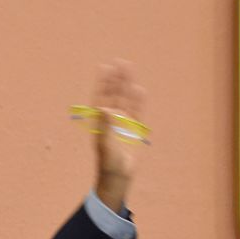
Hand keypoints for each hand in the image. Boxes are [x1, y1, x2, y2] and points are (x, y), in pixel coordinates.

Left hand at [91, 60, 145, 213]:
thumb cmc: (107, 163)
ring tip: (129, 69)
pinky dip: (138, 101)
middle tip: (119, 62)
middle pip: (114, 94)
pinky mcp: (134, 129)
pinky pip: (137, 111)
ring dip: (127, 85)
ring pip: (126, 99)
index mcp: (100, 121)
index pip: (101, 97)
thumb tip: (104, 107)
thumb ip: (105, 125)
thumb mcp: (105, 144)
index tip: (104, 67)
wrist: (118, 176)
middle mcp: (111, 119)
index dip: (102, 83)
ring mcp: (123, 123)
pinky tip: (140, 89)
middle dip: (116, 79)